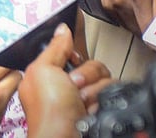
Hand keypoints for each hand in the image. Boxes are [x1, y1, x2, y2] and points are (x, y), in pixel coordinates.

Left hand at [20, 23, 111, 137]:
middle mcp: (66, 87)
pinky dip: (102, 98)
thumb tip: (62, 29)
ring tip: (81, 101)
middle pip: (90, 63)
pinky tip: (90, 109)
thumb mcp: (43, 69)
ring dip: (94, 88)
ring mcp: (84, 99)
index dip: (73, 56)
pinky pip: (113, 90)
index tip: (71, 61)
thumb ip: (54, 47)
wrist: (65, 137)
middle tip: (73, 86)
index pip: (70, 53)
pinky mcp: (99, 108)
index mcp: (48, 77)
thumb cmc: (48, 112)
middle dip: (85, 74)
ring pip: (104, 76)